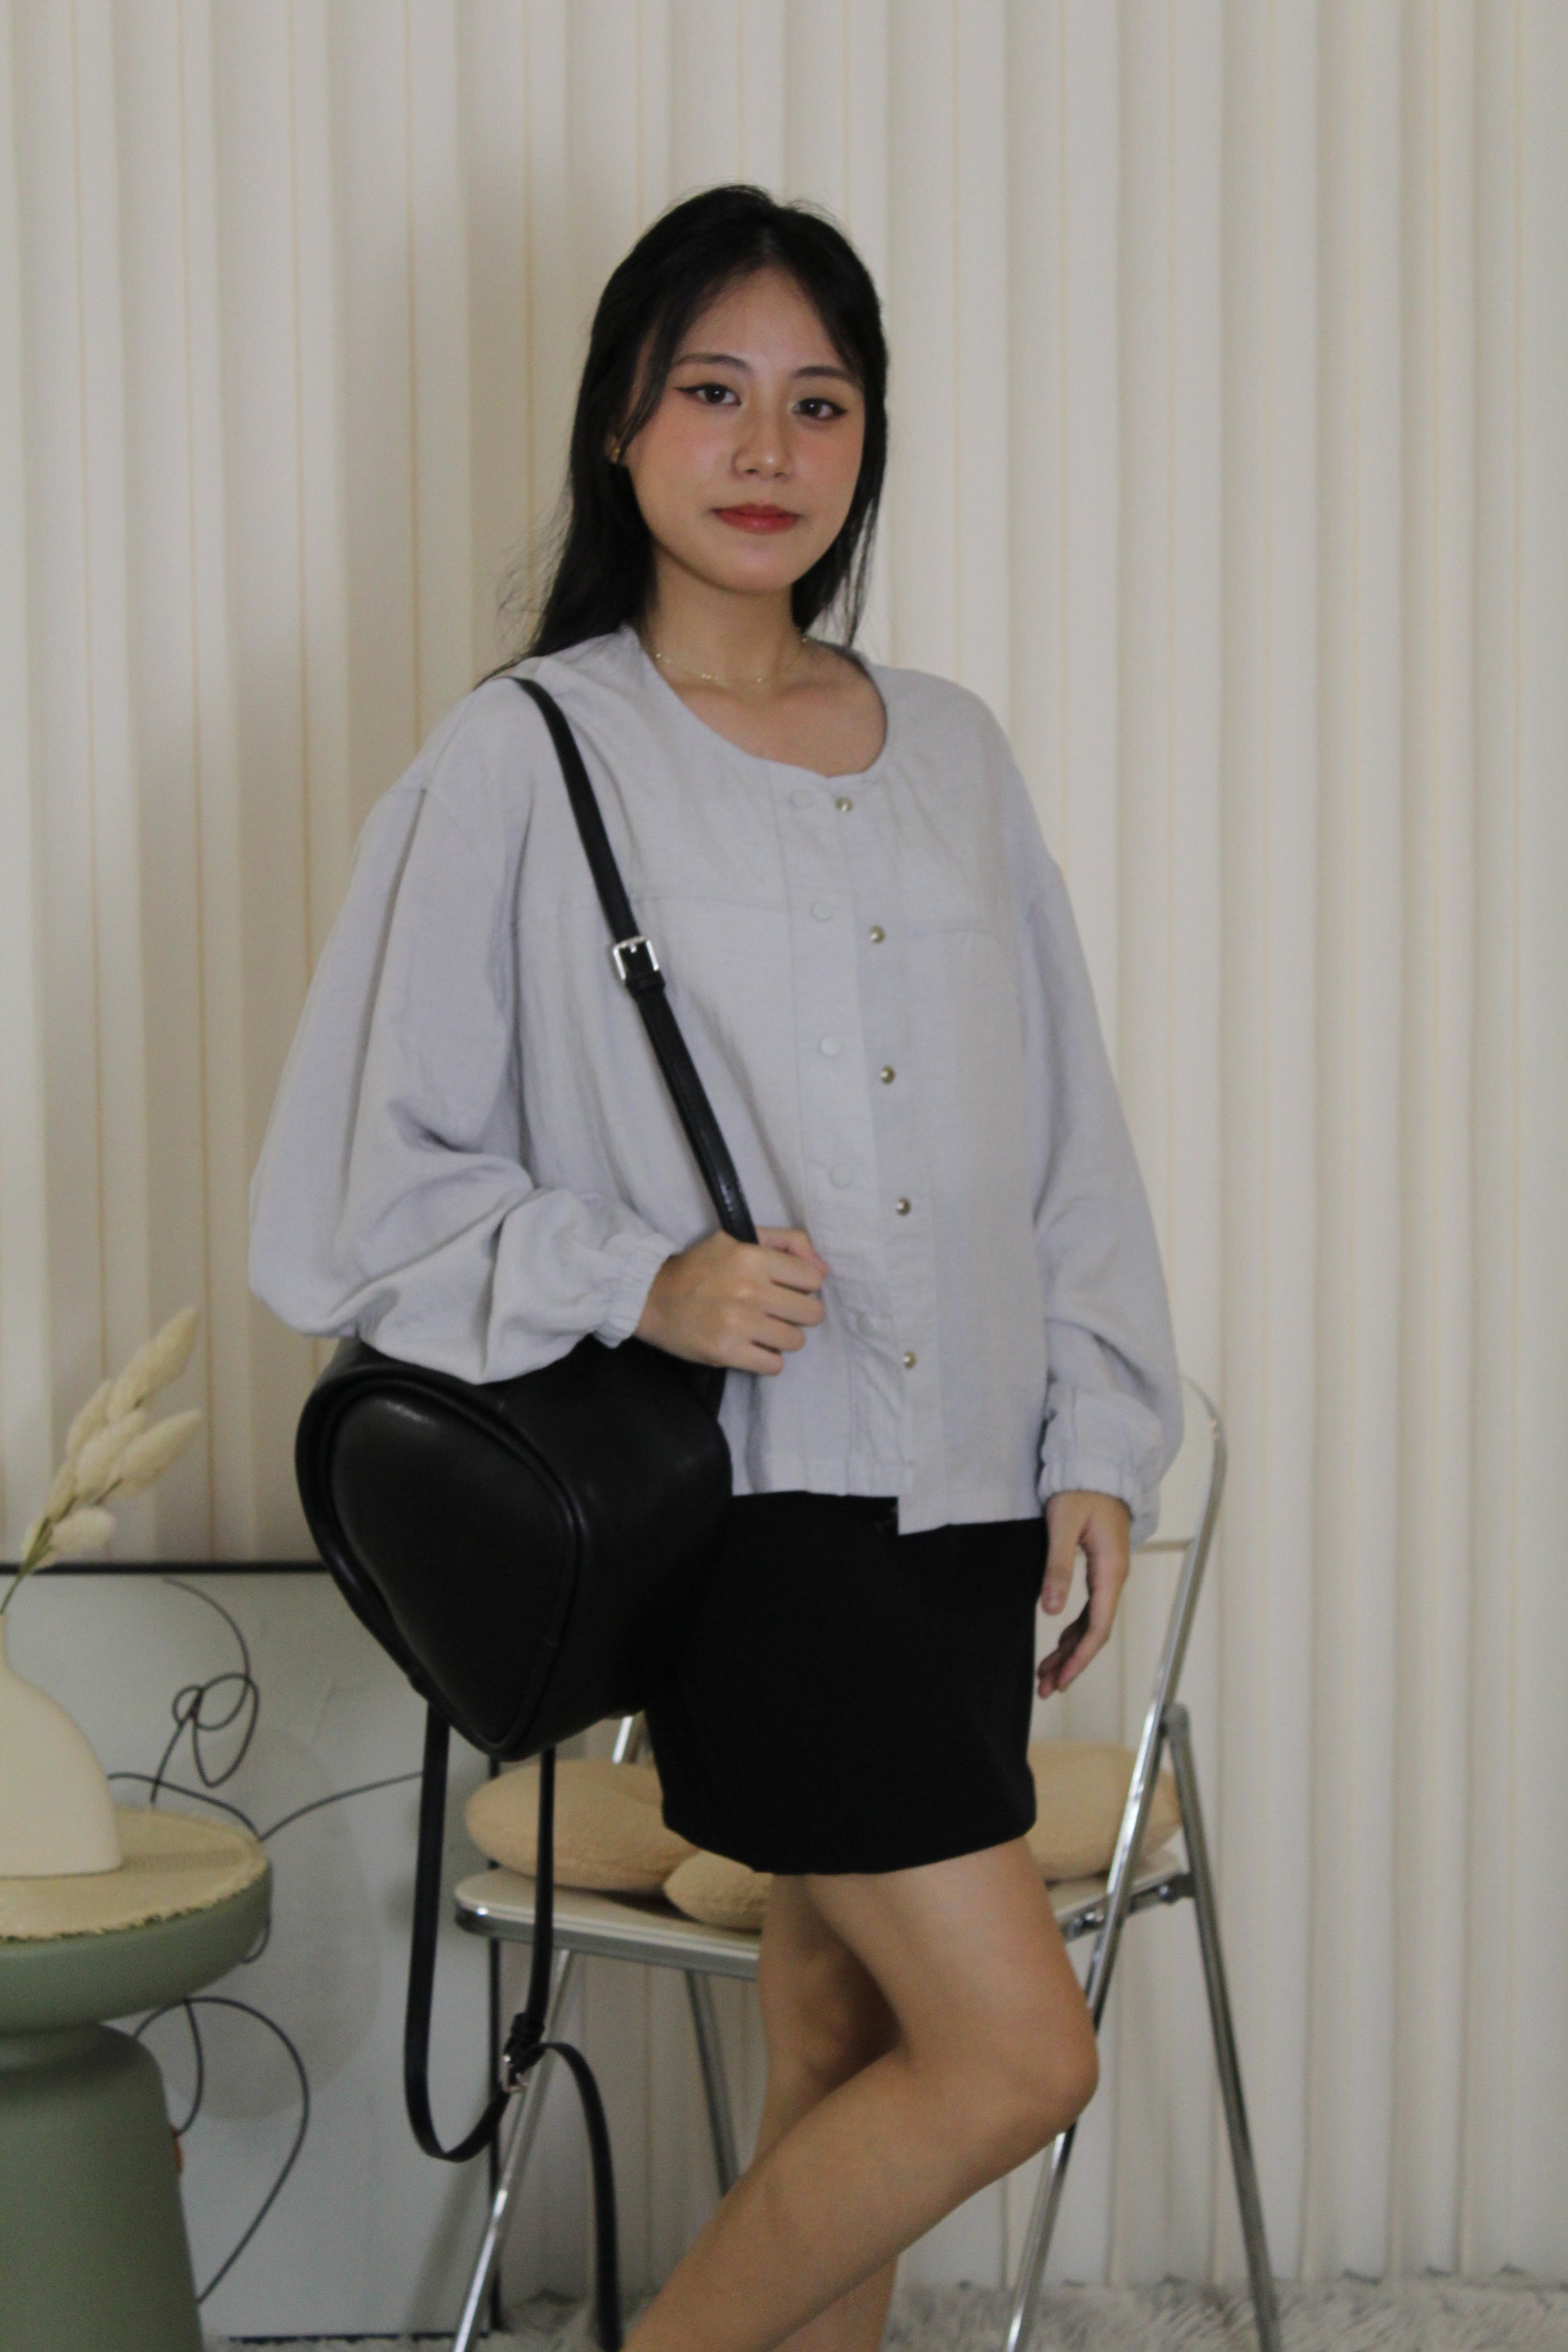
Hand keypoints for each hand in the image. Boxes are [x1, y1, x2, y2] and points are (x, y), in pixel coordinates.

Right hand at [635, 1226, 827, 1374]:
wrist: (651, 1297)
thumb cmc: (699, 1267)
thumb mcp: (737, 1239)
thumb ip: (785, 1242)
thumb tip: (823, 1270)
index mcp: (753, 1257)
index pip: (812, 1278)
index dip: (804, 1286)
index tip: (787, 1289)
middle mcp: (749, 1289)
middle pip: (812, 1313)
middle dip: (799, 1314)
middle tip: (778, 1313)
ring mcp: (738, 1323)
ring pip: (796, 1341)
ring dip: (783, 1338)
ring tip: (763, 1331)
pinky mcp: (727, 1352)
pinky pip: (774, 1365)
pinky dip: (767, 1360)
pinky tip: (752, 1348)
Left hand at [1036, 1490, 1131, 1698]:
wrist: (1099, 1465)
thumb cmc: (1082, 1490)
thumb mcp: (1064, 1525)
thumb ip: (1058, 1567)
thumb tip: (1050, 1611)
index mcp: (1110, 1571)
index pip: (1097, 1628)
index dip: (1079, 1659)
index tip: (1060, 1681)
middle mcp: (1114, 1578)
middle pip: (1095, 1633)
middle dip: (1072, 1663)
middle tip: (1046, 1688)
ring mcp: (1108, 1575)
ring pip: (1091, 1624)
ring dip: (1071, 1651)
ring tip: (1047, 1675)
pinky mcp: (1100, 1569)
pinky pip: (1090, 1610)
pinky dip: (1074, 1631)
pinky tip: (1059, 1645)